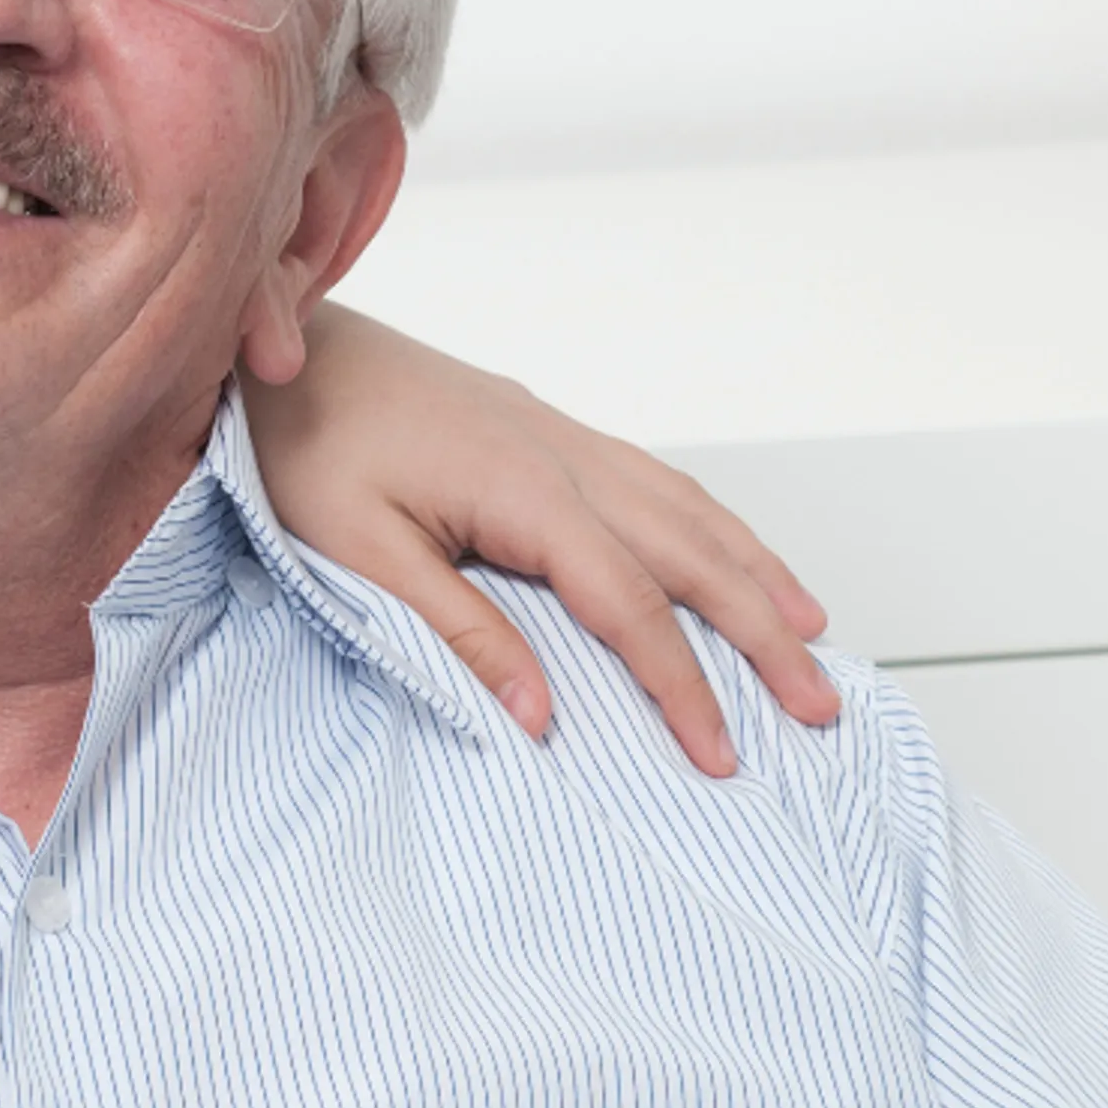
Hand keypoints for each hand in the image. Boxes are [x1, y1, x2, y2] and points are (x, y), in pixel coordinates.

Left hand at [239, 303, 840, 773]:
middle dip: (762, 633)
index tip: (721, 754)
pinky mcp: (547, 428)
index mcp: (524, 491)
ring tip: (813, 632)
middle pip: (693, 553)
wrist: (286, 352)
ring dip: (757, 572)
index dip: (682, 685)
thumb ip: (456, 630)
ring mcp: (562, 436)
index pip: (630, 605)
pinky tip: (731, 552)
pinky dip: (712, 524)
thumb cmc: (308, 447)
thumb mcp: (359, 551)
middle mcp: (564, 456)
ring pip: (689, 509)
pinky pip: (656, 480)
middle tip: (821, 704)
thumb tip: (540, 717)